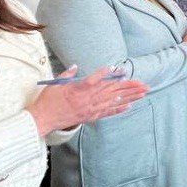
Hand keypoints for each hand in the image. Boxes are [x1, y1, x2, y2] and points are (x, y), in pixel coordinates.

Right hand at [28, 66, 148, 134]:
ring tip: (142, 93)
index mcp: (78, 89)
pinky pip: (107, 113)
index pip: (95, 80)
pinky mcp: (90, 117)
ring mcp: (90, 109)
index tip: (118, 69)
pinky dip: (118, 109)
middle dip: (129, 87)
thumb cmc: (48, 101)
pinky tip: (130, 105)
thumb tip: (76, 67)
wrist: (42, 119)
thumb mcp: (55, 84)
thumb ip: (68, 74)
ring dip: (129, 97)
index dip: (107, 74)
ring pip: (113, 101)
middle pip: (111, 90)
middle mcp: (87, 99)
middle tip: (143, 84)